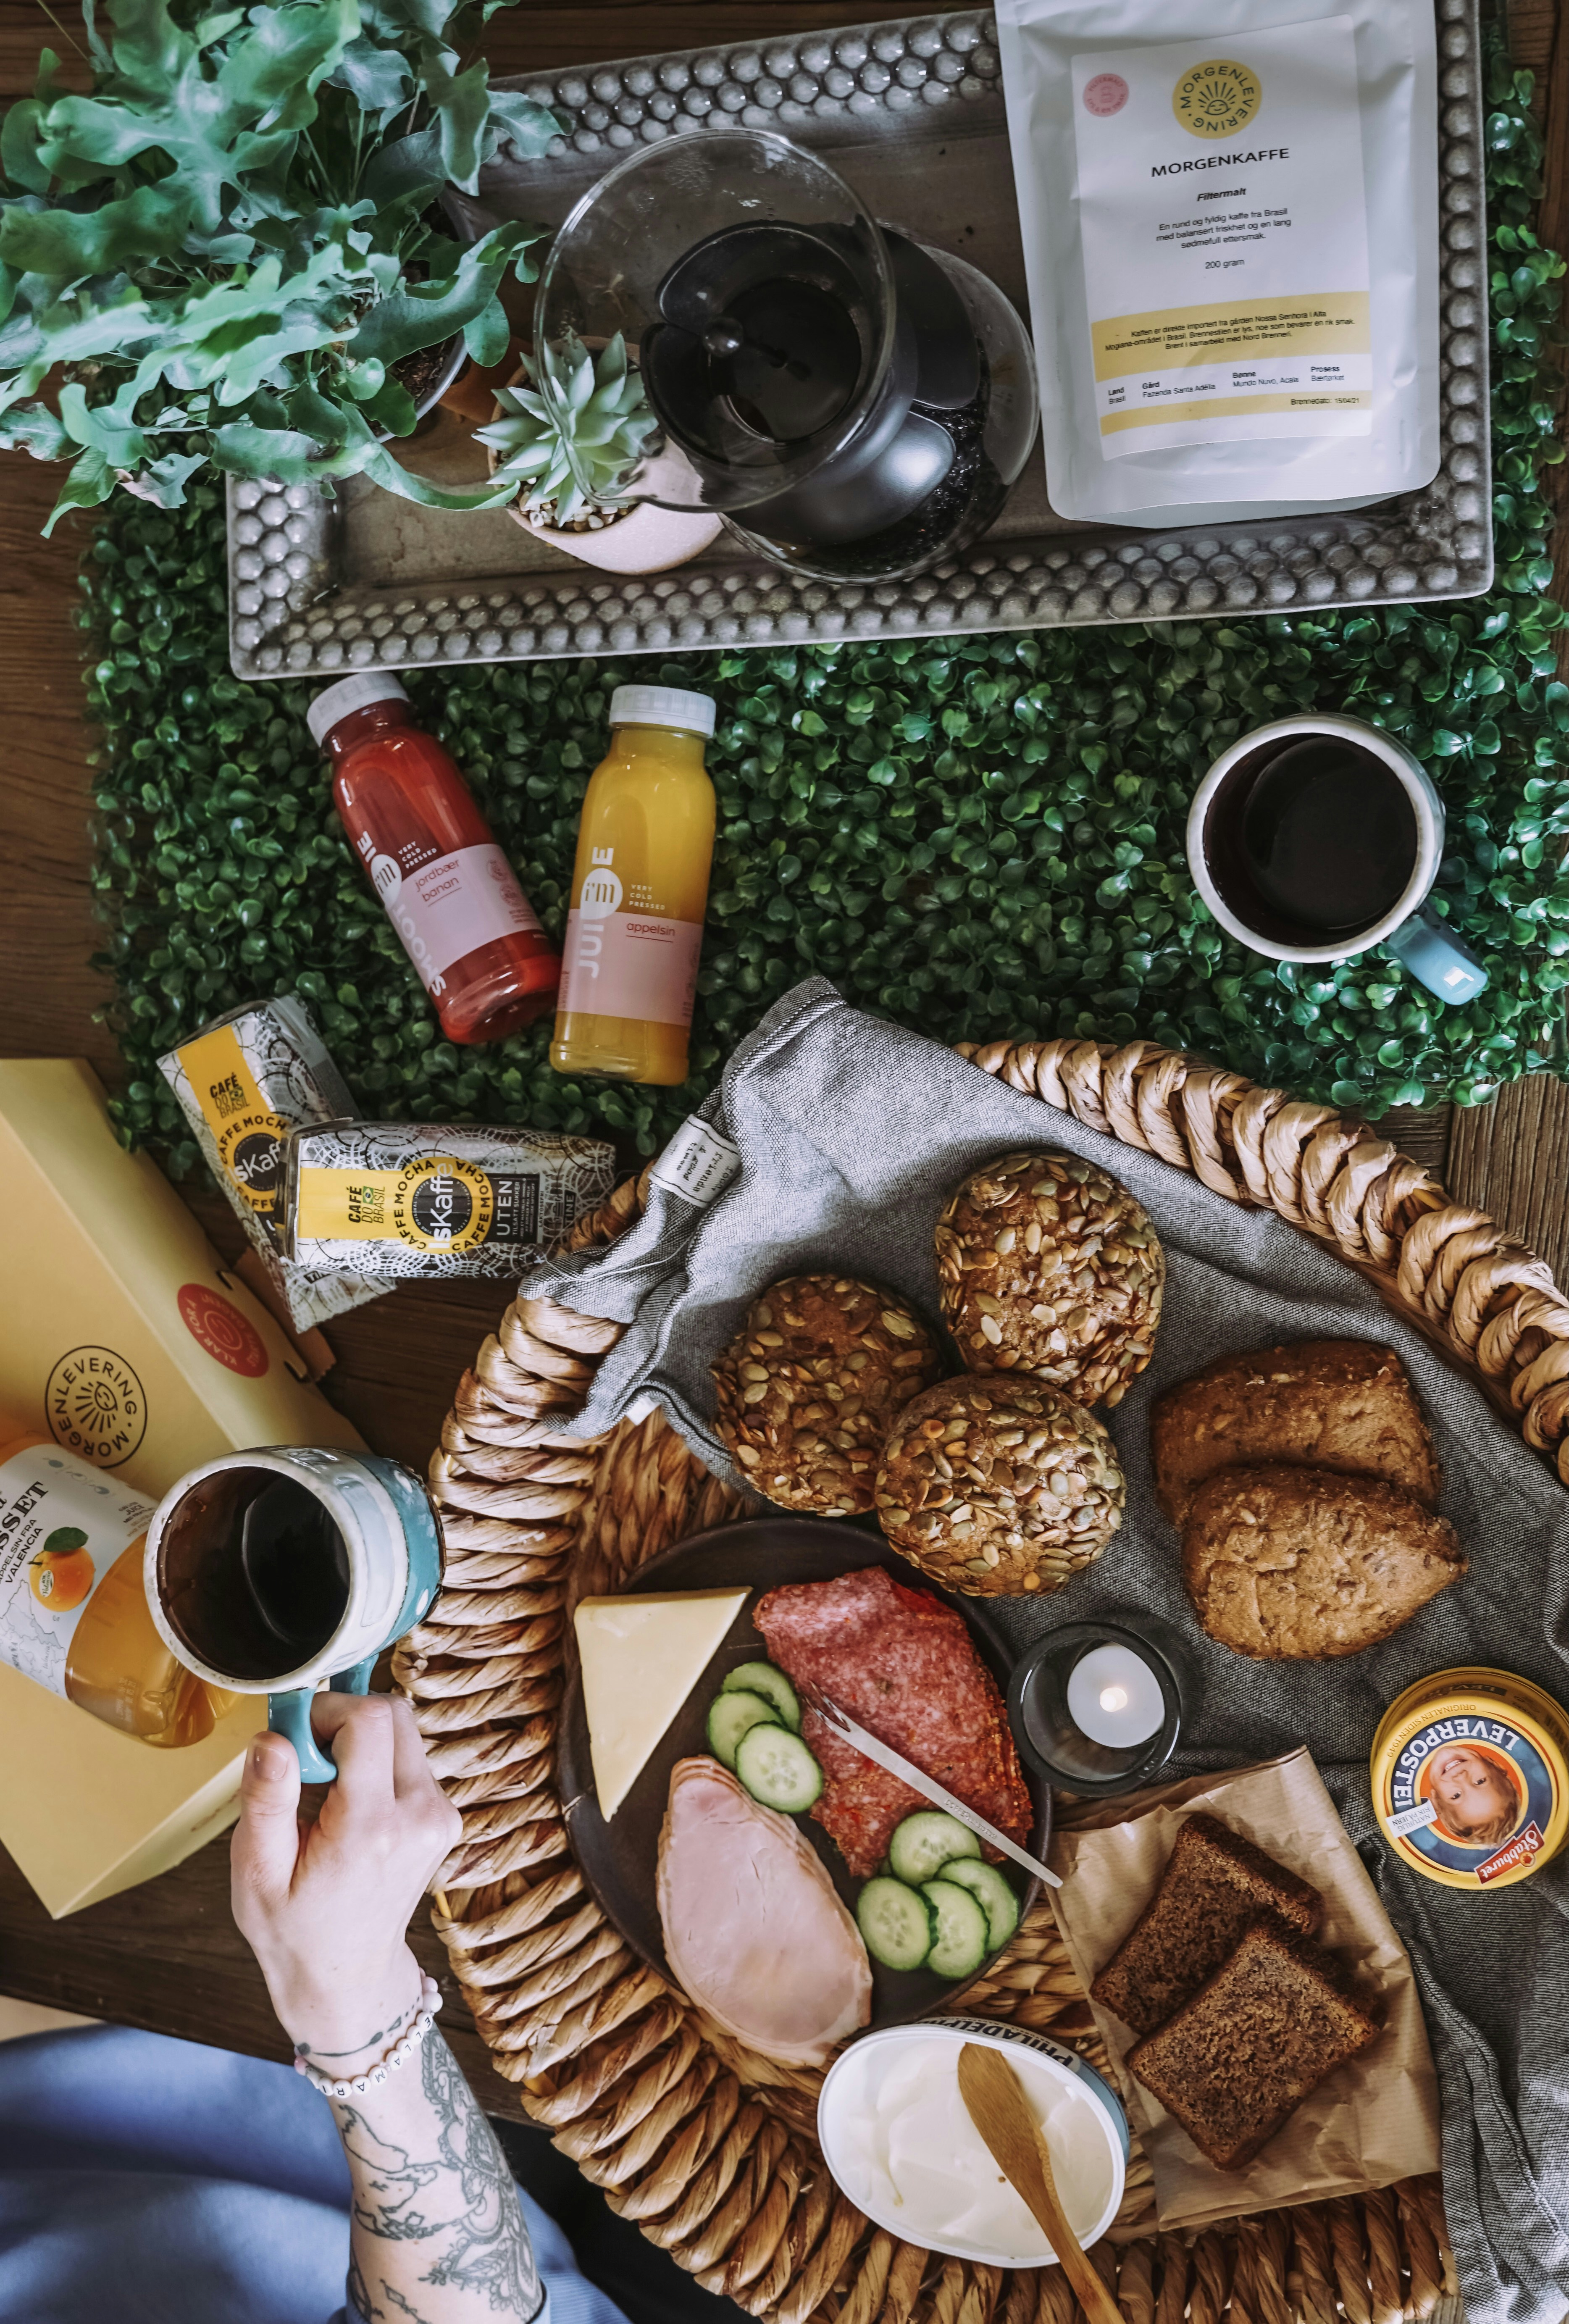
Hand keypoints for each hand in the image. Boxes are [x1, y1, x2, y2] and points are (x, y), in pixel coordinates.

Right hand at [231, 1693, 460, 2073]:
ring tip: (322, 1793)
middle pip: (393, 1714)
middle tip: (303, 1764)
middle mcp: (419, 1816)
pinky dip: (376, 1764)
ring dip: (359, 1743)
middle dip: (343, 1720)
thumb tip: (273, 1736)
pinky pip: (410, 1759)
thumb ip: (267, 1799)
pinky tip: (348, 1804)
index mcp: (371, 1828)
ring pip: (404, 1732)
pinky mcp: (445, 1817)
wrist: (345, 1978)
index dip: (326, 1710)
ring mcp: (440, 1817)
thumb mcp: (257, 1872)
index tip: (293, 1740)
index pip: (370, 1719)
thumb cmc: (293, 1930)